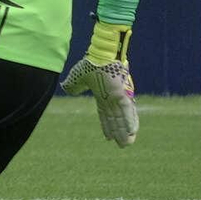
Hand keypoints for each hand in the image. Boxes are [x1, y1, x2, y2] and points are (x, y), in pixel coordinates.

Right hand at [60, 20, 138, 147]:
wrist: (101, 54)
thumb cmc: (92, 63)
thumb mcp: (79, 77)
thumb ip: (74, 85)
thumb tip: (66, 88)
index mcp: (103, 96)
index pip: (106, 115)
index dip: (108, 126)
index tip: (110, 137)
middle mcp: (112, 99)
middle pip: (116, 120)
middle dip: (119, 133)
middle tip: (124, 145)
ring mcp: (118, 97)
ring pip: (122, 119)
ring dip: (125, 132)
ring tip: (128, 143)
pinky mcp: (123, 94)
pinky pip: (127, 111)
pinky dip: (131, 121)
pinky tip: (133, 131)